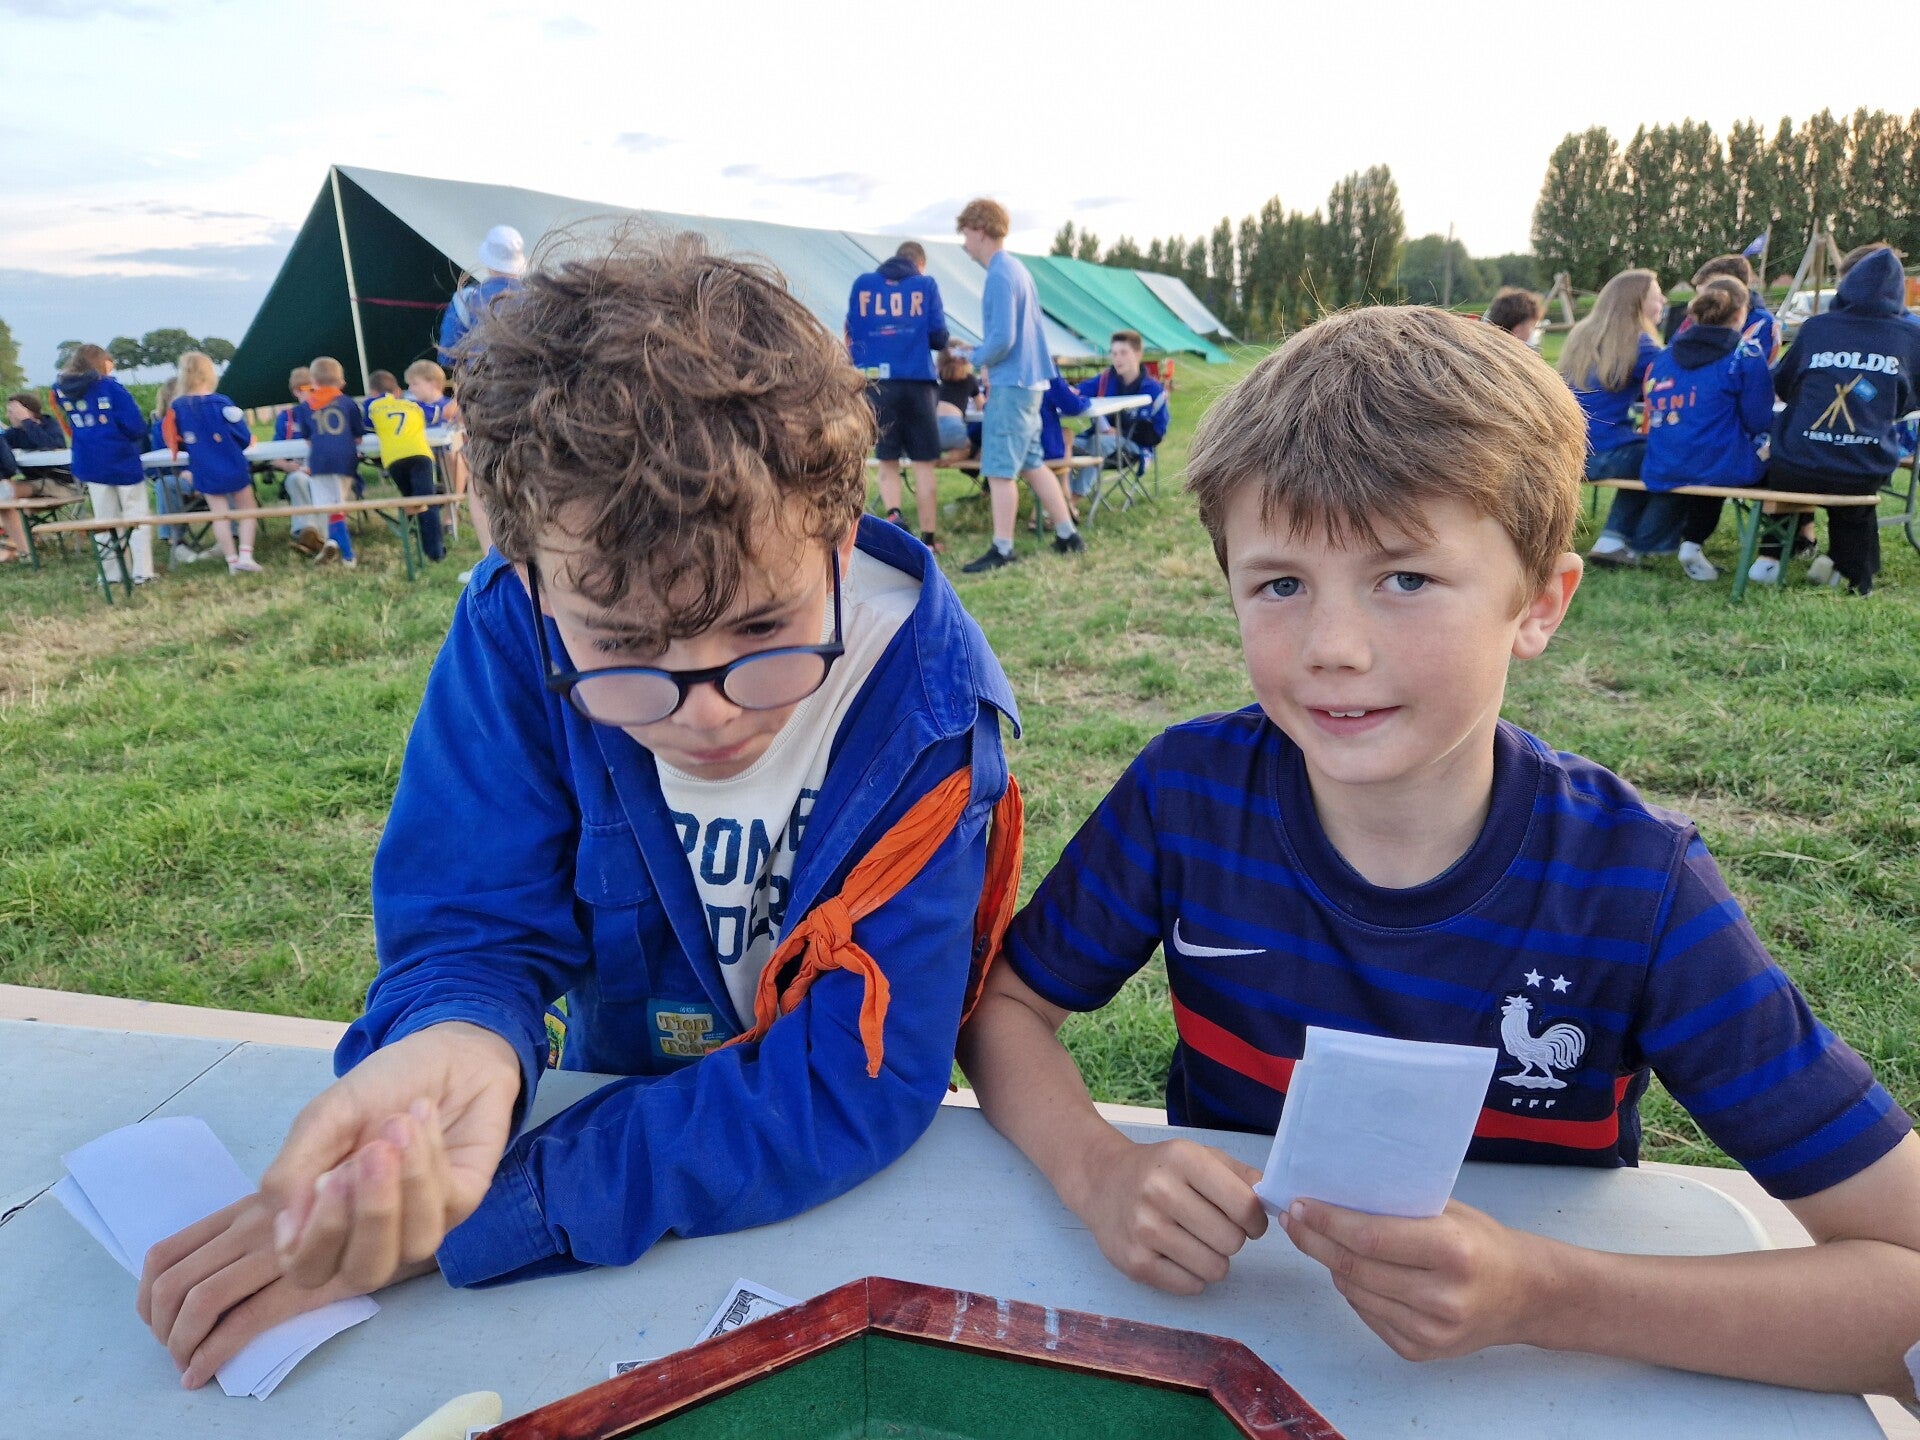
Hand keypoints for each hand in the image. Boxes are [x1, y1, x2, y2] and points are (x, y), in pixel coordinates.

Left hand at [136, 1194, 435, 1388]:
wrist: (411, 1202)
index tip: (156, 1322)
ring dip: (179, 1343)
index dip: (148, 1296)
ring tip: (187, 1363)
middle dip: (159, 1327)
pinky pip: (242, 1322)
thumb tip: (224, 1267)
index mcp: (245, 1210)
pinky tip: (203, 1374)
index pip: (168, 1251)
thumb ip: (267, 1227)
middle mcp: (252, 1225)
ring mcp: (276, 1252)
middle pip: (173, 1281)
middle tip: (172, 1350)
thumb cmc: (359, 1205)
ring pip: (198, 1300)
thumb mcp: (301, 1208)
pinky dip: (211, 1354)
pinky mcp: (302, 1281)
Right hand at [261, 1022, 520, 1291]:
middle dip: (368, 1217)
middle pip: (365, 1273)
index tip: (327, 1179)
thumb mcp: (324, 1117)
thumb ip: (295, 1170)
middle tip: (371, 1154)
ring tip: (397, 1125)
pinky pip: (447, 1205)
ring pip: (414, 1246)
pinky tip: (421, 1116)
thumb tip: (285, 1230)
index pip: (310, 1269)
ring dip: (406, 1185)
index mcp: (326, 1219)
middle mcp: (372, 1233)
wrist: (445, 1053)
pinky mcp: (463, 1202)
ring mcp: (422, 1222)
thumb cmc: (378, 1090)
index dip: (316, 1240)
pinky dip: (430, 1158)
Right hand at [1067, 1134, 1267, 1293]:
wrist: (1101, 1181)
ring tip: (1196, 1242)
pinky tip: (1179, 1255)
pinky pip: (1192, 1286)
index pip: (1245, 1205)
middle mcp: (1160, 1191)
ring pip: (1215, 1268)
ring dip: (1215, 1260)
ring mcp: (1144, 1229)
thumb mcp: (1200, 1156)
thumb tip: (1273, 1202)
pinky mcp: (1134, 1262)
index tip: (1247, 1220)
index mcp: (1183, 1159)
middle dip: (1232, 1239)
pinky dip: (1194, 1276)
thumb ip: (1242, 1176)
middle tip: (1214, 1229)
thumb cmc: (1162, 1170)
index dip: (1256, 1220)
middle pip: (1232, 1241)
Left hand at [1280, 1197, 1552, 1360]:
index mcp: (1451, 1252)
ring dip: (1331, 1265)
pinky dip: (1353, 1291)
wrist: (1526, 1296)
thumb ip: (1399, 1207)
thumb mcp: (1449, 1212)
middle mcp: (1441, 1298)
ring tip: (1318, 1240)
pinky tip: (1351, 1270)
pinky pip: (1368, 1316)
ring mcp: (1431, 1332)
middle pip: (1356, 1268)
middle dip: (1316, 1241)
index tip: (1300, 1205)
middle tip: (1294, 1219)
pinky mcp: (1421, 1352)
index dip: (1328, 1222)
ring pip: (1356, 1293)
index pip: (1370, 1238)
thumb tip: (1337, 1194)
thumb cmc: (1483, 1242)